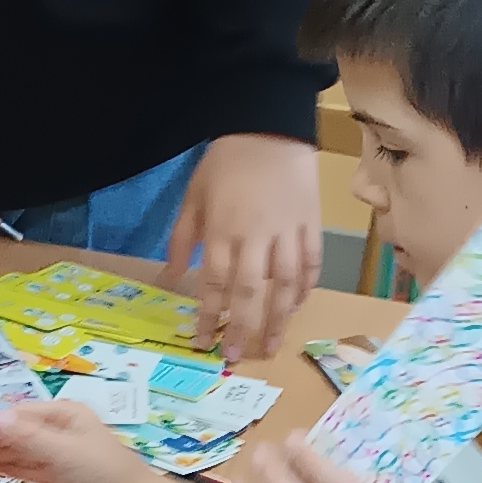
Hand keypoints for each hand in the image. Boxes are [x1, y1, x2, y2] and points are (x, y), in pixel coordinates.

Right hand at [0, 398, 195, 482]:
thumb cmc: (104, 474)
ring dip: (0, 454)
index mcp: (65, 416)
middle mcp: (65, 431)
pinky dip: (17, 468)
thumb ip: (26, 438)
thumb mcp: (62, 452)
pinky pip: (36, 468)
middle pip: (20, 432)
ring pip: (26, 450)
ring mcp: (68, 454)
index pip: (18, 418)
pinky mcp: (70, 477)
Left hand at [164, 134, 321, 359]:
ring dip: (279, 318)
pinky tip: (297, 307)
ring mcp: (287, 232)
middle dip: (244, 327)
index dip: (208, 316)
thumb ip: (182, 239)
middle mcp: (255, 237)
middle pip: (251, 292)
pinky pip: (311, 263)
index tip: (204, 342)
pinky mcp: (311, 224)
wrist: (268, 127)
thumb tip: (170, 279)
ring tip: (272, 343)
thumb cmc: (225, 163)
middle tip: (239, 355)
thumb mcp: (193, 197)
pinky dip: (306, 288)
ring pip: (286, 284)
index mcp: (222, 231)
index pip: (214, 285)